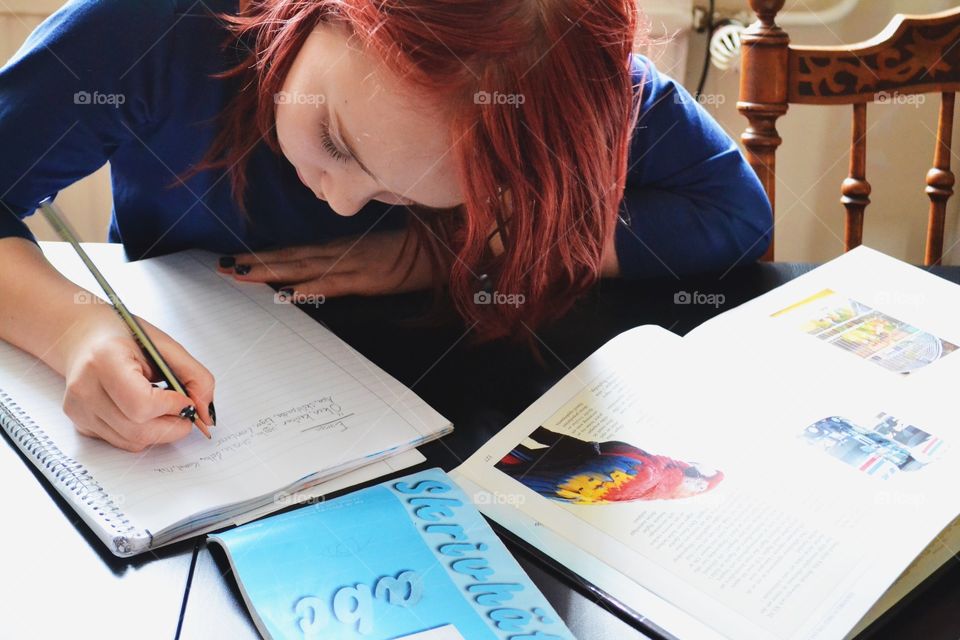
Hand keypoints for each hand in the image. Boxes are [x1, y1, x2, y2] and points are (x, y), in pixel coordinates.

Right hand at [60, 305, 215, 451]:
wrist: (84, 336)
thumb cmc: (124, 335)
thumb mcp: (166, 346)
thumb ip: (195, 376)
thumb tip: (206, 413)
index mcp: (104, 360)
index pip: (141, 404)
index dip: (172, 406)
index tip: (186, 399)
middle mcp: (85, 388)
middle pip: (138, 431)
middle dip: (173, 425)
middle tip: (185, 410)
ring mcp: (80, 409)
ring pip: (132, 442)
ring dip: (159, 430)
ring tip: (164, 405)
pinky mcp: (81, 423)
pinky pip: (121, 441)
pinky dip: (142, 431)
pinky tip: (142, 408)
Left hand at [219, 230, 436, 297]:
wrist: (437, 248)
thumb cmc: (407, 254)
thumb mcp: (371, 257)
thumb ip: (346, 264)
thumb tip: (319, 278)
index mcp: (337, 250)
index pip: (292, 254)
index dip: (263, 257)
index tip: (233, 261)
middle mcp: (337, 254)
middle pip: (289, 258)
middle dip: (254, 264)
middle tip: (221, 267)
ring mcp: (350, 264)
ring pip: (303, 268)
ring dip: (271, 272)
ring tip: (240, 275)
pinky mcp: (367, 278)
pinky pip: (335, 284)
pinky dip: (312, 287)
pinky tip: (292, 293)